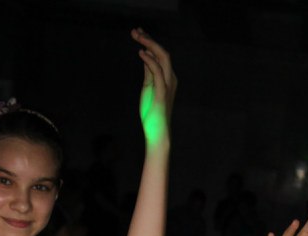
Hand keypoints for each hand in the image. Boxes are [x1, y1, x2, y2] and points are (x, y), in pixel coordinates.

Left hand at [133, 29, 176, 147]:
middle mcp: (171, 79)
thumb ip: (148, 72)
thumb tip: (145, 56)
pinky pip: (158, 72)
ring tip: (138, 36)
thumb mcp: (148, 88)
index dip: (149, 42)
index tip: (138, 33)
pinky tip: (141, 52)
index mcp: (168, 78)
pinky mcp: (162, 93)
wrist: (157, 133)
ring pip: (163, 58)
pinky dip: (150, 60)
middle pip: (163, 53)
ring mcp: (168, 85)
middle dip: (149, 39)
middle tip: (135, 31)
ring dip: (150, 45)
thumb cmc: (153, 113)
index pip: (160, 55)